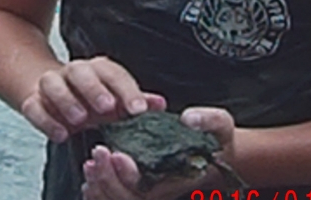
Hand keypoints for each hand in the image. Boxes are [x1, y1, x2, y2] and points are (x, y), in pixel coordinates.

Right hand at [20, 56, 165, 141]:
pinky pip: (34, 105)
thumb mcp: (115, 100)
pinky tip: (61, 134)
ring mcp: (51, 84)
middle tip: (107, 108)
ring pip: (52, 82)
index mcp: (97, 70)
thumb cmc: (90, 98)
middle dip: (94, 88)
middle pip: (80, 71)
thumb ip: (137, 101)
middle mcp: (73, 72)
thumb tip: (161, 104)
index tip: (139, 109)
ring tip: (80, 120)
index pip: (113, 73)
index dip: (128, 90)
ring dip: (66, 99)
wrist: (50, 93)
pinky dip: (45, 120)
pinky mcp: (33, 100)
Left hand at [81, 107, 236, 199]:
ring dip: (101, 187)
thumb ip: (208, 120)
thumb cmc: (217, 140)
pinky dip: (100, 195)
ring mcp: (153, 194)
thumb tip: (188, 118)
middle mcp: (164, 192)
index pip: (149, 188)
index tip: (117, 155)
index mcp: (180, 179)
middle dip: (108, 179)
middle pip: (129, 198)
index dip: (129, 175)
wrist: (218, 154)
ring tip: (90, 166)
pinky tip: (90, 182)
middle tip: (96, 155)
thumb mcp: (220, 125)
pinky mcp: (141, 191)